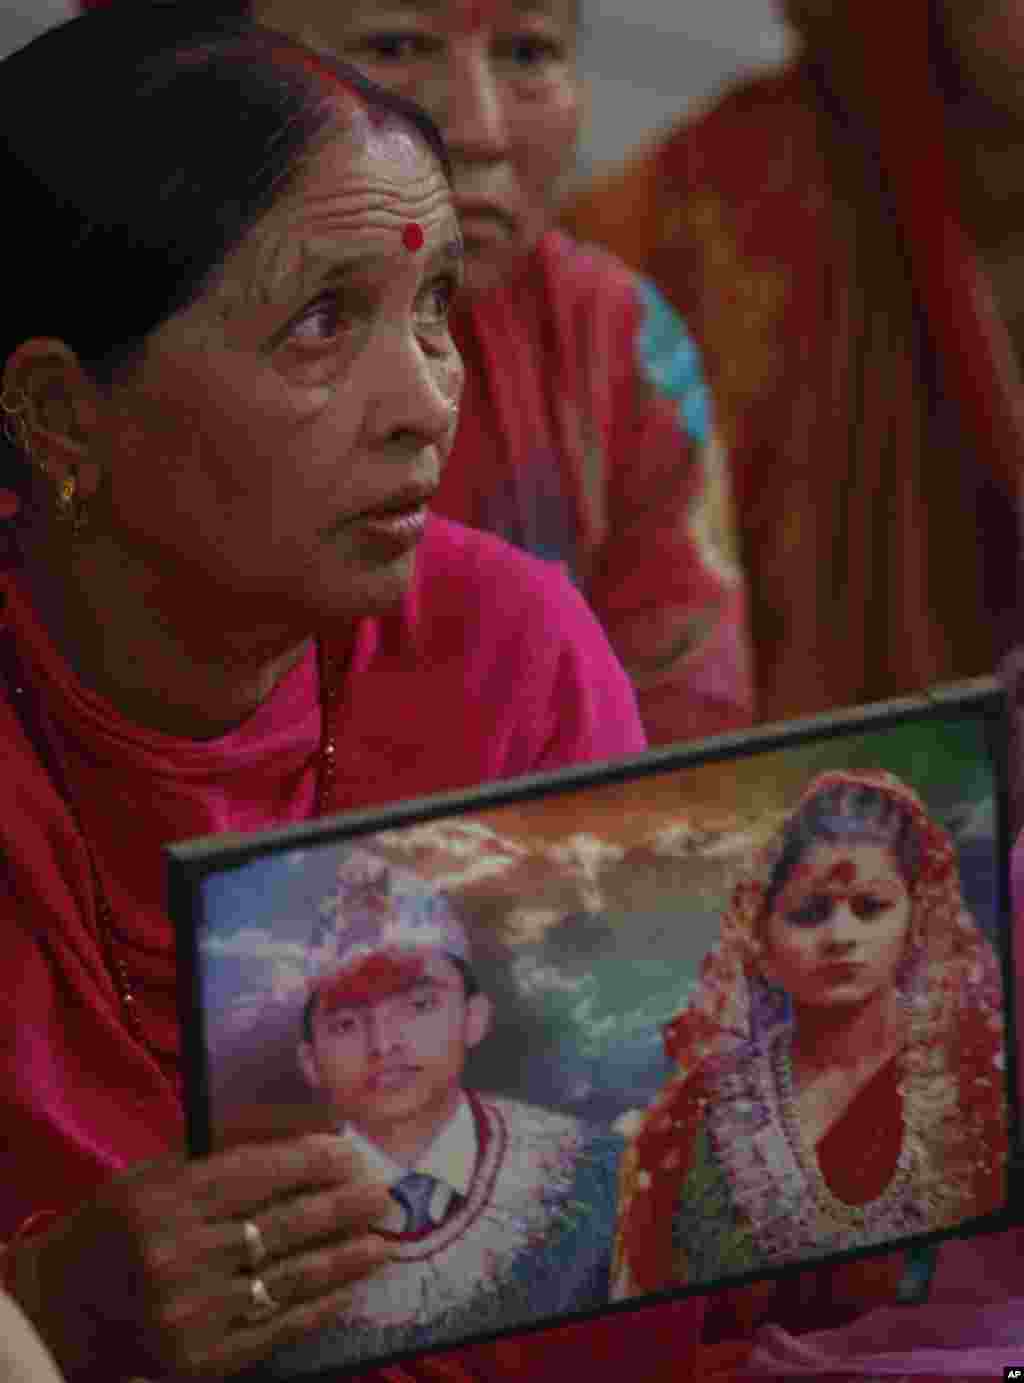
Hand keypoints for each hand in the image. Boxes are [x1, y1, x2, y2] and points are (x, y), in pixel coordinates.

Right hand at [14, 1134, 395, 1379]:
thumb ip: (227, 1150)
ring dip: (347, 1256)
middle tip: (383, 1194)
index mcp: (168, 1198)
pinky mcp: (201, 1360)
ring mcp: (192, 1312)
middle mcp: (180, 1254)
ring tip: (382, 1240)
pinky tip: (350, 1287)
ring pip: (292, 1275)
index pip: (261, 1172)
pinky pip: (278, 1326)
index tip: (353, 1152)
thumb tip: (311, 1128)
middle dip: (345, 1206)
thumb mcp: (159, 1173)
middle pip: (286, 1223)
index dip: (315, 1161)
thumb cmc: (123, 1224)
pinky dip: (321, 1304)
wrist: (66, 1307)